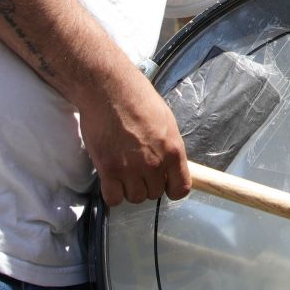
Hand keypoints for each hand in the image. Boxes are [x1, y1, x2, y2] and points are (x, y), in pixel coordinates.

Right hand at [77, 74, 190, 206]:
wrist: (109, 90)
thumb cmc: (137, 99)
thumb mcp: (166, 122)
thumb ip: (169, 148)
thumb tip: (168, 164)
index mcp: (173, 151)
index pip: (181, 189)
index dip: (172, 188)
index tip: (165, 184)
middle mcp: (154, 164)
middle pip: (154, 194)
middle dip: (147, 183)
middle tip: (137, 167)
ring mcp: (130, 169)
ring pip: (135, 198)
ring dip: (129, 188)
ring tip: (123, 170)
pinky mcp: (108, 170)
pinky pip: (114, 198)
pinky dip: (112, 193)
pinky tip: (111, 178)